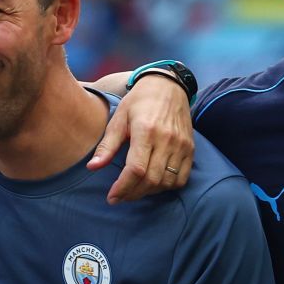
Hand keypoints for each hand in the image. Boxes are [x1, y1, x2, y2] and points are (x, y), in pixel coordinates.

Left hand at [89, 72, 193, 202]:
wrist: (168, 86)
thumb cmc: (139, 102)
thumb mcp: (118, 119)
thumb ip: (107, 145)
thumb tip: (92, 167)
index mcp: (145, 131)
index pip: (136, 169)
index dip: (123, 188)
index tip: (112, 197)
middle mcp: (166, 140)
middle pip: (151, 180)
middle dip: (133, 193)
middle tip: (120, 196)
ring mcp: (181, 145)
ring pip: (167, 182)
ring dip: (149, 192)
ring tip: (134, 190)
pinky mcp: (190, 148)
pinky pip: (181, 178)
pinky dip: (167, 187)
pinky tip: (153, 184)